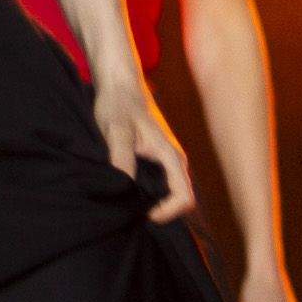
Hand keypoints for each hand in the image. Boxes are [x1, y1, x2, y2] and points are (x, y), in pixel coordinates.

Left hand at [100, 72, 199, 218]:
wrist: (119, 86)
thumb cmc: (119, 104)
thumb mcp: (117, 130)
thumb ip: (121, 156)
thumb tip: (124, 185)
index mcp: (170, 156)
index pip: (184, 196)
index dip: (168, 212)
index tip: (144, 215)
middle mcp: (174, 161)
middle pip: (180, 198)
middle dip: (161, 211)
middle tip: (132, 214)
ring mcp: (166, 160)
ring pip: (169, 192)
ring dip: (153, 203)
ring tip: (128, 205)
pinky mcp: (156, 159)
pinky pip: (160, 185)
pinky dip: (147, 194)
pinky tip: (126, 192)